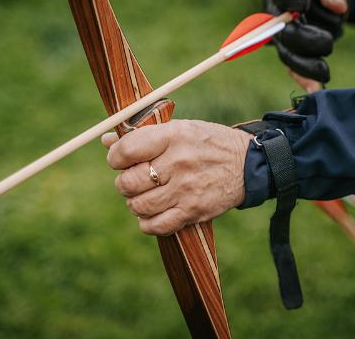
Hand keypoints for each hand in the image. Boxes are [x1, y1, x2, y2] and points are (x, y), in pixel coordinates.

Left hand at [102, 120, 252, 235]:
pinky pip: (155, 226)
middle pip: (128, 182)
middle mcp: (178, 162)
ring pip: (138, 205)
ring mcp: (186, 189)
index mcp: (173, 136)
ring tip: (146, 196)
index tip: (119, 159)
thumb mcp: (180, 129)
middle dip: (124, 183)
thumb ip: (143, 135)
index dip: (115, 157)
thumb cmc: (207, 143)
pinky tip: (153, 213)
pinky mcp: (193, 211)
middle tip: (134, 180)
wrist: (248, 164)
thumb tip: (106, 140)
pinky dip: (147, 222)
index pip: (126, 150)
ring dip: (135, 203)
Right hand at [265, 0, 348, 86]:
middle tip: (327, 44)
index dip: (289, 1)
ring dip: (305, 65)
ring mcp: (282, 39)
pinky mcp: (292, 54)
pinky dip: (303, 80)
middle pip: (283, 32)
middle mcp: (276, 18)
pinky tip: (314, 89)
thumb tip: (337, 6)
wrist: (323, 1)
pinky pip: (294, 69)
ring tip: (325, 72)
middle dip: (303, 40)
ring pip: (288, 55)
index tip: (304, 4)